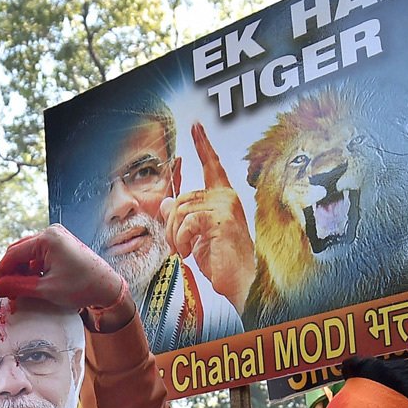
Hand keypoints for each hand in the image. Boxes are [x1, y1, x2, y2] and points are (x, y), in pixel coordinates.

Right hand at [0, 224, 127, 319]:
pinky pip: (38, 256)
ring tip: (17, 292)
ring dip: (20, 273)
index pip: (13, 255)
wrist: (109, 288)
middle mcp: (51, 232)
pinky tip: (30, 285)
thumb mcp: (45, 289)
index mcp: (47, 238)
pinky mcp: (61, 245)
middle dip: (9, 273)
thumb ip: (16, 287)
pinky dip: (31, 270)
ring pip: (27, 255)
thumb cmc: (81, 287)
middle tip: (4, 293)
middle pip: (18, 253)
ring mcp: (57, 237)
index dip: (0, 274)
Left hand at [160, 123, 255, 313]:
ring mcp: (225, 206)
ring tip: (183, 251)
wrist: (241, 282)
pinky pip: (186, 222)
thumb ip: (184, 217)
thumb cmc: (222, 261)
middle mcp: (227, 197)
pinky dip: (181, 240)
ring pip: (180, 210)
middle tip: (175, 247)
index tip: (195, 125)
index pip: (211, 166)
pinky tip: (189, 252)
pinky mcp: (221, 219)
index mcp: (224, 198)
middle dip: (170, 225)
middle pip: (182, 198)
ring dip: (174, 235)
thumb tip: (166, 200)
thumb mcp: (197, 236)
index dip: (202, 145)